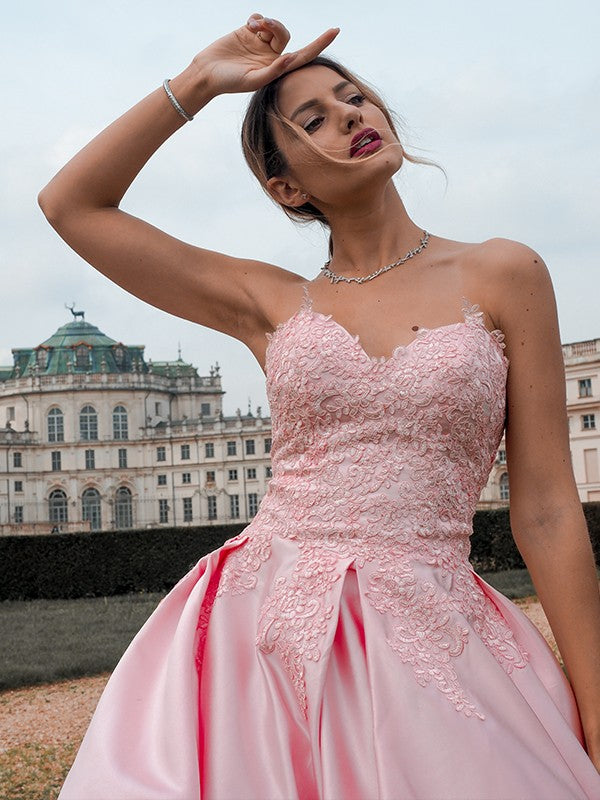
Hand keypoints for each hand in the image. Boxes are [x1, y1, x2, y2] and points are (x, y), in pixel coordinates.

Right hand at [191, 13, 339, 96]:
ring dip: (267, 21)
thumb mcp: (253, 80)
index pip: (303, 55)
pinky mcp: (248, 32)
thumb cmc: (229, 83)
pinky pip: (260, 18)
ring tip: (254, 26)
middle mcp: (271, 56)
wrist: (206, 73)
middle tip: (262, 26)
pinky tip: (249, 24)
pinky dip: (257, 17)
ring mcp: (260, 43)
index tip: (335, 31)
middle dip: (276, 27)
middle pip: (285, 35)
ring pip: (273, 25)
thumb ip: (273, 71)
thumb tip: (290, 58)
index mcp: (277, 69)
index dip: (320, 43)